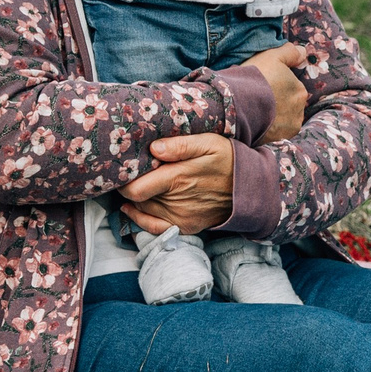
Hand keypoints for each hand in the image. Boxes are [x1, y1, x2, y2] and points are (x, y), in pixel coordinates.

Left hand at [117, 134, 234, 235]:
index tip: (121, 168)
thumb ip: (180, 145)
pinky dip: (140, 219)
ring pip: (143, 210)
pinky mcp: (186, 226)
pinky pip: (154, 227)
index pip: (135, 188)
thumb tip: (154, 148)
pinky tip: (132, 209)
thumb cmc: (227, 160)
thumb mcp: (209, 143)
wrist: (249, 188)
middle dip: (128, 186)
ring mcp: (180, 217)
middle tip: (125, 173)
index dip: (123, 179)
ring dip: (135, 199)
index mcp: (177, 179)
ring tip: (133, 184)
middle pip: (136, 198)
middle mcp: (176, 202)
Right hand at [241, 43, 308, 141]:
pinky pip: (277, 131)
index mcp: (299, 89)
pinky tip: (258, 122)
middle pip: (289, 104)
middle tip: (259, 99)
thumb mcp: (271, 56)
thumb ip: (290, 52)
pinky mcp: (281, 138)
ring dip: (275, 116)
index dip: (276, 86)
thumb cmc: (254, 77)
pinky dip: (270, 128)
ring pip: (284, 118)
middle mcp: (300, 108)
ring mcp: (291, 125)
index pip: (290, 87)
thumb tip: (303, 52)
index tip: (263, 87)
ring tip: (257, 111)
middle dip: (278, 102)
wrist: (237, 104)